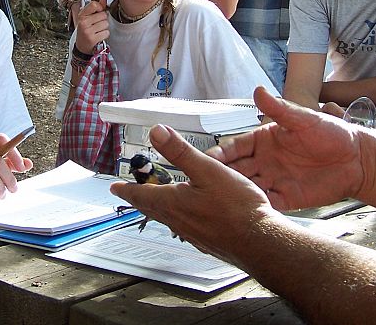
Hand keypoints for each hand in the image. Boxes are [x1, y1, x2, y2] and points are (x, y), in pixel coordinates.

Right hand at [74, 0, 108, 52]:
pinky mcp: (92, 39)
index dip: (100, 8)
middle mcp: (83, 22)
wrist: (81, 46)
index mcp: (82, 15)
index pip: (94, 5)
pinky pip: (106, 32)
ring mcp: (87, 31)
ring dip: (104, 28)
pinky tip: (98, 36)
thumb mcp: (88, 18)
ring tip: (97, 31)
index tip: (98, 12)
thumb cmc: (86, 30)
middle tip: (97, 25)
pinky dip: (104, 35)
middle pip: (103, 15)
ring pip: (106, 24)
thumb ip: (97, 8)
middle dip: (103, 20)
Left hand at [110, 123, 279, 264]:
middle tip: (132, 194)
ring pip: (169, 219)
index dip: (127, 189)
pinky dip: (179, 218)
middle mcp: (179, 221)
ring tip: (158, 202)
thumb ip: (180, 152)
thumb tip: (156, 132)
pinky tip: (191, 216)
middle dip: (141, 199)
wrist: (261, 243)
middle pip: (152, 209)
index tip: (114, 188)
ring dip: (159, 209)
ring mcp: (193, 234)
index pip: (142, 195)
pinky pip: (185, 227)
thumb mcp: (208, 170)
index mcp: (174, 203)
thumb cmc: (237, 208)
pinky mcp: (208, 241)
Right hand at [206, 87, 364, 210]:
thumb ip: (280, 109)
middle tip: (206, 183)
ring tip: (222, 198)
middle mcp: (265, 161)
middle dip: (221, 176)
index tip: (207, 159)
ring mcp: (274, 180)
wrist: (358, 159)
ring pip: (247, 187)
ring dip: (235, 192)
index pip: (235, 147)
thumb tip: (259, 91)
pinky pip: (266, 203)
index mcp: (264, 140)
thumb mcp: (304, 118)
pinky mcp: (287, 198)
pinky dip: (255, 206)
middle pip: (236, 169)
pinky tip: (246, 209)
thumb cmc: (332, 134)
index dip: (220, 153)